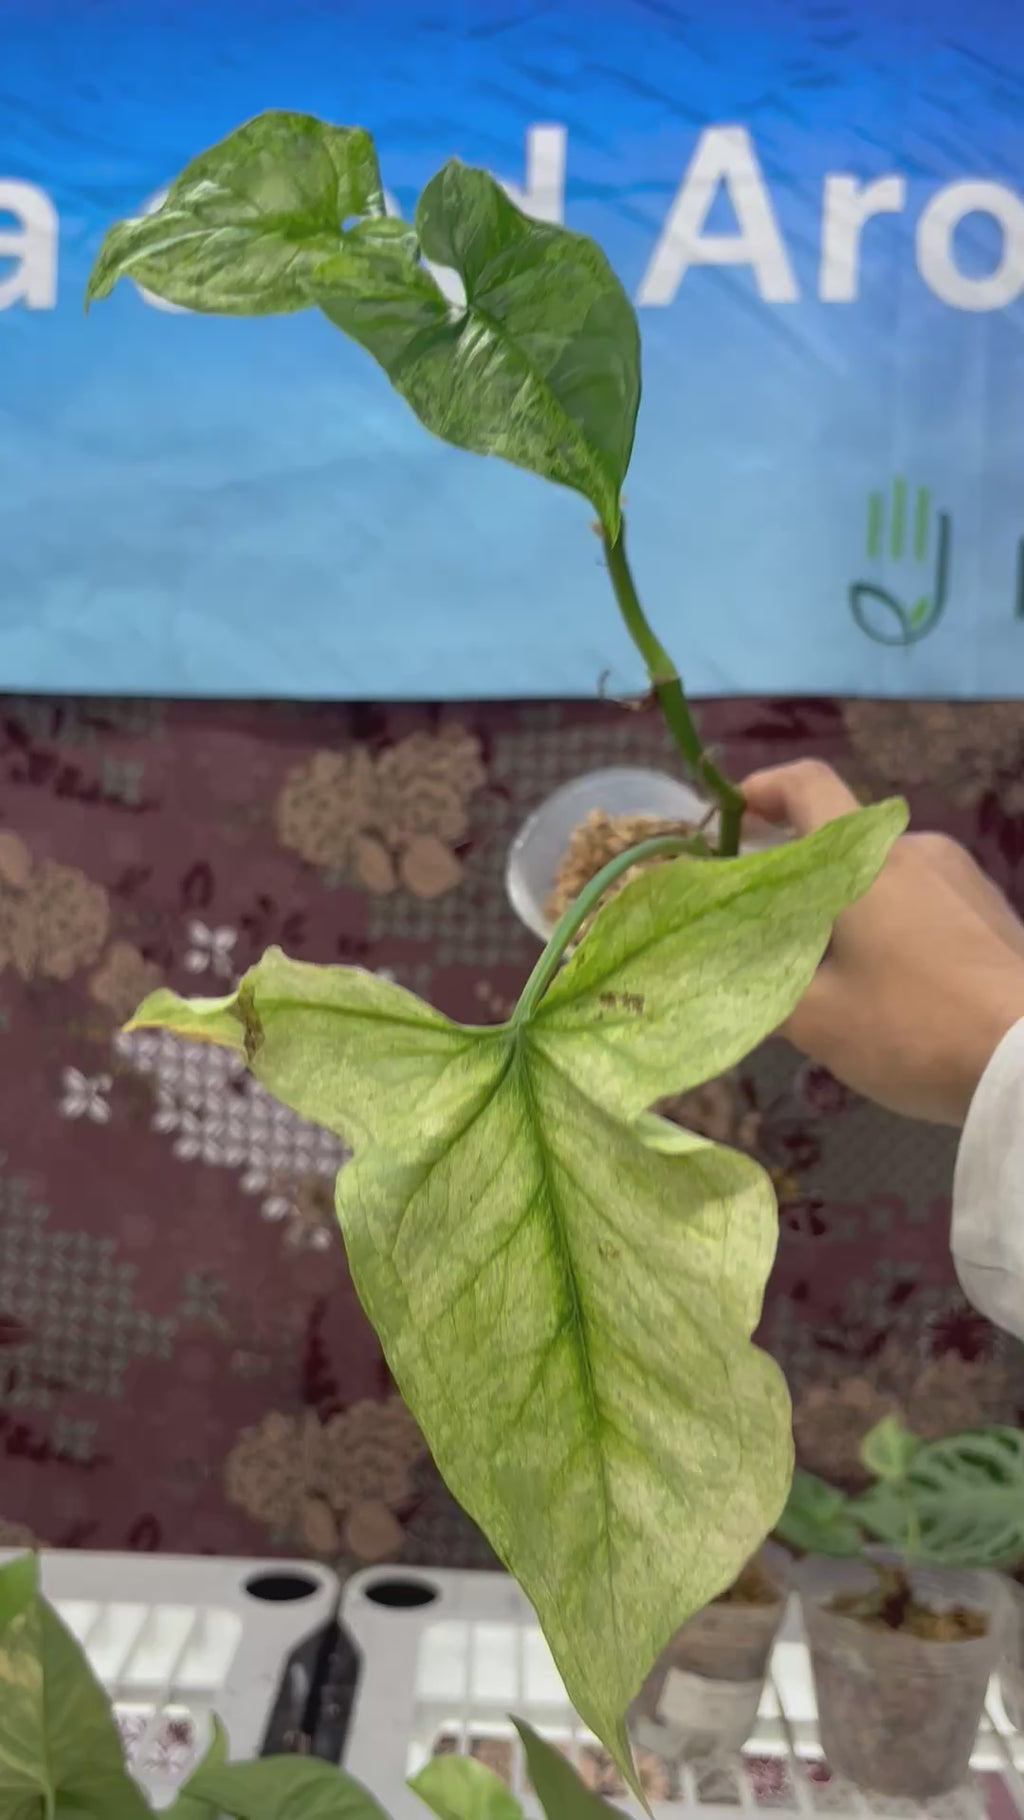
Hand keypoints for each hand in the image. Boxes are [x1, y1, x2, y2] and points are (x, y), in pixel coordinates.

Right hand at [741, 759, 1023, 1124]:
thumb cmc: (915, 1027)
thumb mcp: (819, 1022)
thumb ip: (762, 994)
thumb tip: (724, 985)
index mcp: (865, 860)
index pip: (809, 784)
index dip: (765, 789)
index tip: (738, 817)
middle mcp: (917, 850)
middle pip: (844, 843)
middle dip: (801, 878)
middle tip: (771, 931)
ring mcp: (964, 879)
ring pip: (886, 878)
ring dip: (850, 910)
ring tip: (833, 977)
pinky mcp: (994, 913)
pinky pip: (926, 904)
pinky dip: (894, 929)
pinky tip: (892, 991)